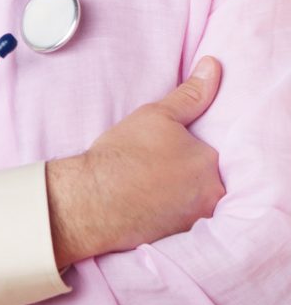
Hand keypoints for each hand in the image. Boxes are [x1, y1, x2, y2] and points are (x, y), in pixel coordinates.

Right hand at [48, 56, 226, 267]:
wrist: (90, 200)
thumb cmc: (122, 155)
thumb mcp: (156, 115)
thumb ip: (190, 94)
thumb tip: (214, 66)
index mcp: (211, 163)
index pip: (208, 151)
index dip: (183, 148)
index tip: (161, 150)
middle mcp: (211, 195)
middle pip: (204, 178)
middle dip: (183, 172)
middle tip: (150, 167)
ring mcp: (193, 221)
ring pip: (191, 199)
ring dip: (175, 193)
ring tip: (145, 184)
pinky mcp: (175, 238)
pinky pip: (177, 219)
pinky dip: (164, 211)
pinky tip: (143, 202)